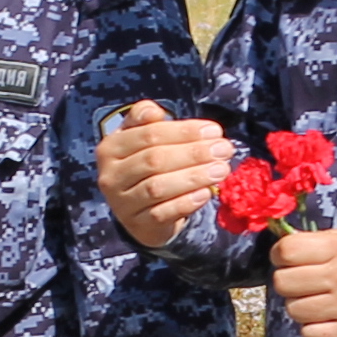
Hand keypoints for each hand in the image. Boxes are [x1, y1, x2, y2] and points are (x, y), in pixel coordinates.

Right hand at [99, 99, 233, 250]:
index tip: (214, 130)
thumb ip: (146, 120)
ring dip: (194, 177)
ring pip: (158, 187)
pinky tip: (206, 193)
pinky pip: (163, 212)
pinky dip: (186, 202)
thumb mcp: (141, 139)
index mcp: (111, 148)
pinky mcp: (138, 224)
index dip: (184, 131)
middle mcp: (111, 175)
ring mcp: (122, 203)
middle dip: (194, 153)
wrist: (140, 211)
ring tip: (222, 169)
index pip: (150, 134)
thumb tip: (155, 111)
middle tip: (224, 149)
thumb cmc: (146, 166)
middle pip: (155, 160)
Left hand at [272, 222, 336, 336]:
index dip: (281, 254)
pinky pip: (312, 335)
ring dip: (302, 307)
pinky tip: (326, 322)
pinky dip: (313, 330)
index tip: (289, 258)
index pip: (288, 251)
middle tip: (303, 282)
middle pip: (284, 282)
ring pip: (295, 310)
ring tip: (319, 303)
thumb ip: (333, 237)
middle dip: (289, 281)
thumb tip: (297, 243)